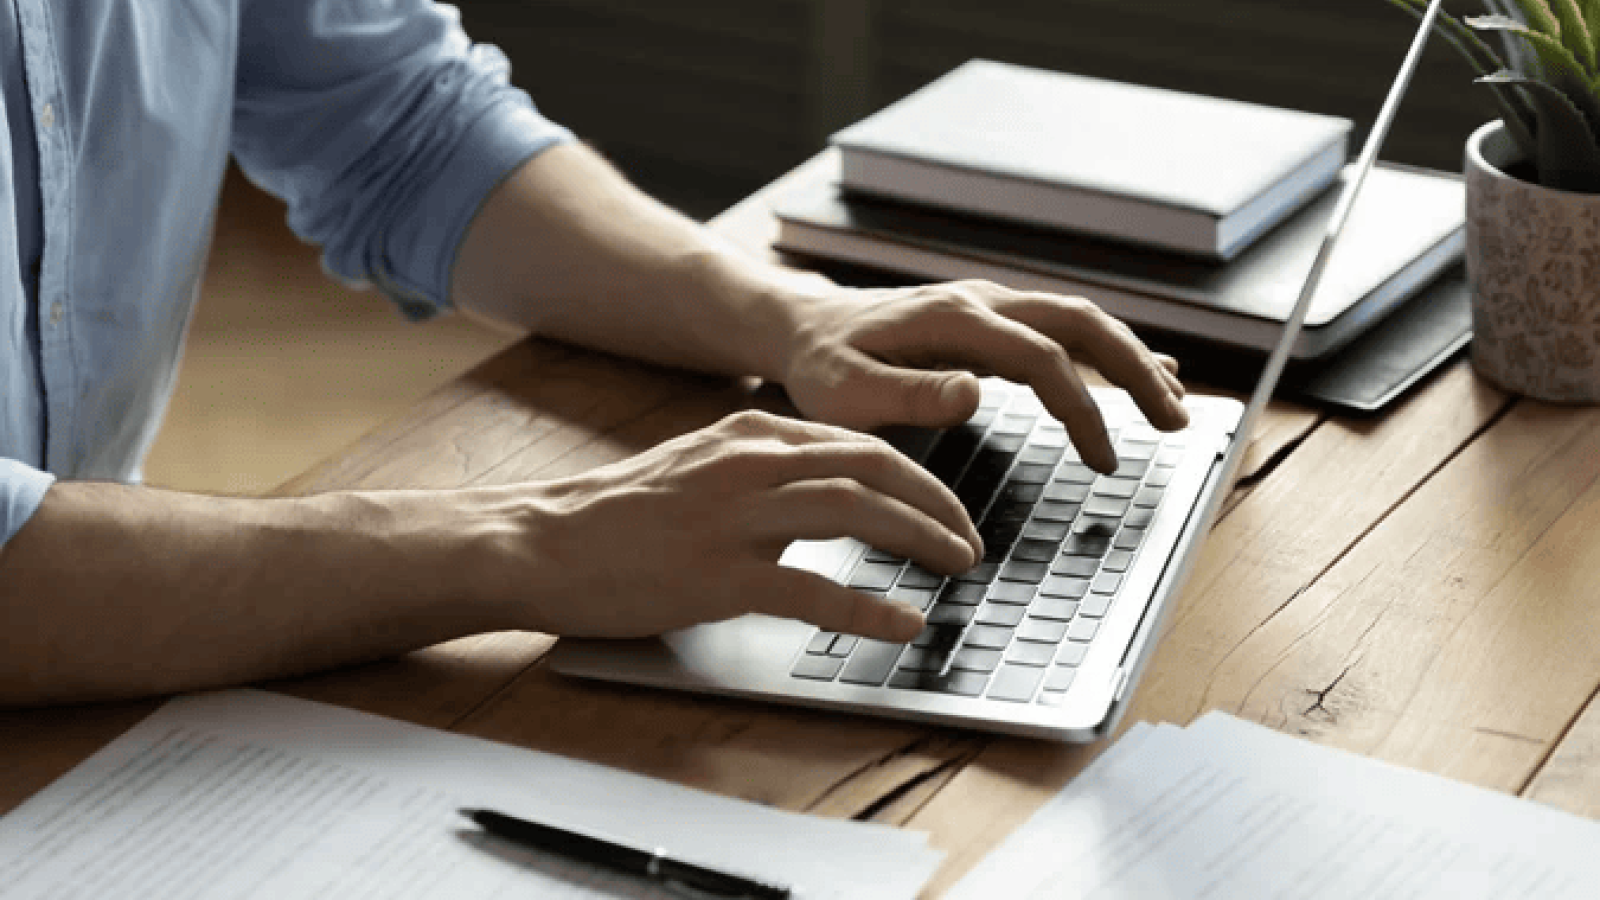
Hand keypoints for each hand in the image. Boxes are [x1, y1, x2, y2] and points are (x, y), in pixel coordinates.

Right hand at [483, 410, 984, 641]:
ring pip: (855, 512)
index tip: (947, 506)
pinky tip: (903, 623)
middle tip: (970, 540)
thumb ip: (762, 470)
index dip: (918, 475)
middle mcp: (750, 464)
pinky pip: (812, 590)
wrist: (540, 540)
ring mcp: (735, 518)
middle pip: (873, 468)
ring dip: (920, 539)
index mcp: (749, 435)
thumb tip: (827, 493)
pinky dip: (868, 607)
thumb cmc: (616, 514)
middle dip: (937, 502)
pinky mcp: (717, 575)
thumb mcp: (698, 466)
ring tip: (957, 567)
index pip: (858, 444)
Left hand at [779, 279, 1188, 472]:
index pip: (1041, 358)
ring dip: (1132, 359)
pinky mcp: (990, 320)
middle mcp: (980, 300)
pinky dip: (1108, 351)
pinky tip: (1148, 370)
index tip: (1105, 459)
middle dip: (1135, 370)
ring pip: (1081, 320)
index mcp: (951, 319)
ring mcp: (989, 305)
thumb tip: (973, 392)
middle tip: (1176, 423)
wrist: (801, 327)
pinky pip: (1062, 328)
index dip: (1081, 407)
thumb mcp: (846, 392)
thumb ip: (907, 394)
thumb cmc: (819, 367)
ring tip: (1173, 407)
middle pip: (1082, 322)